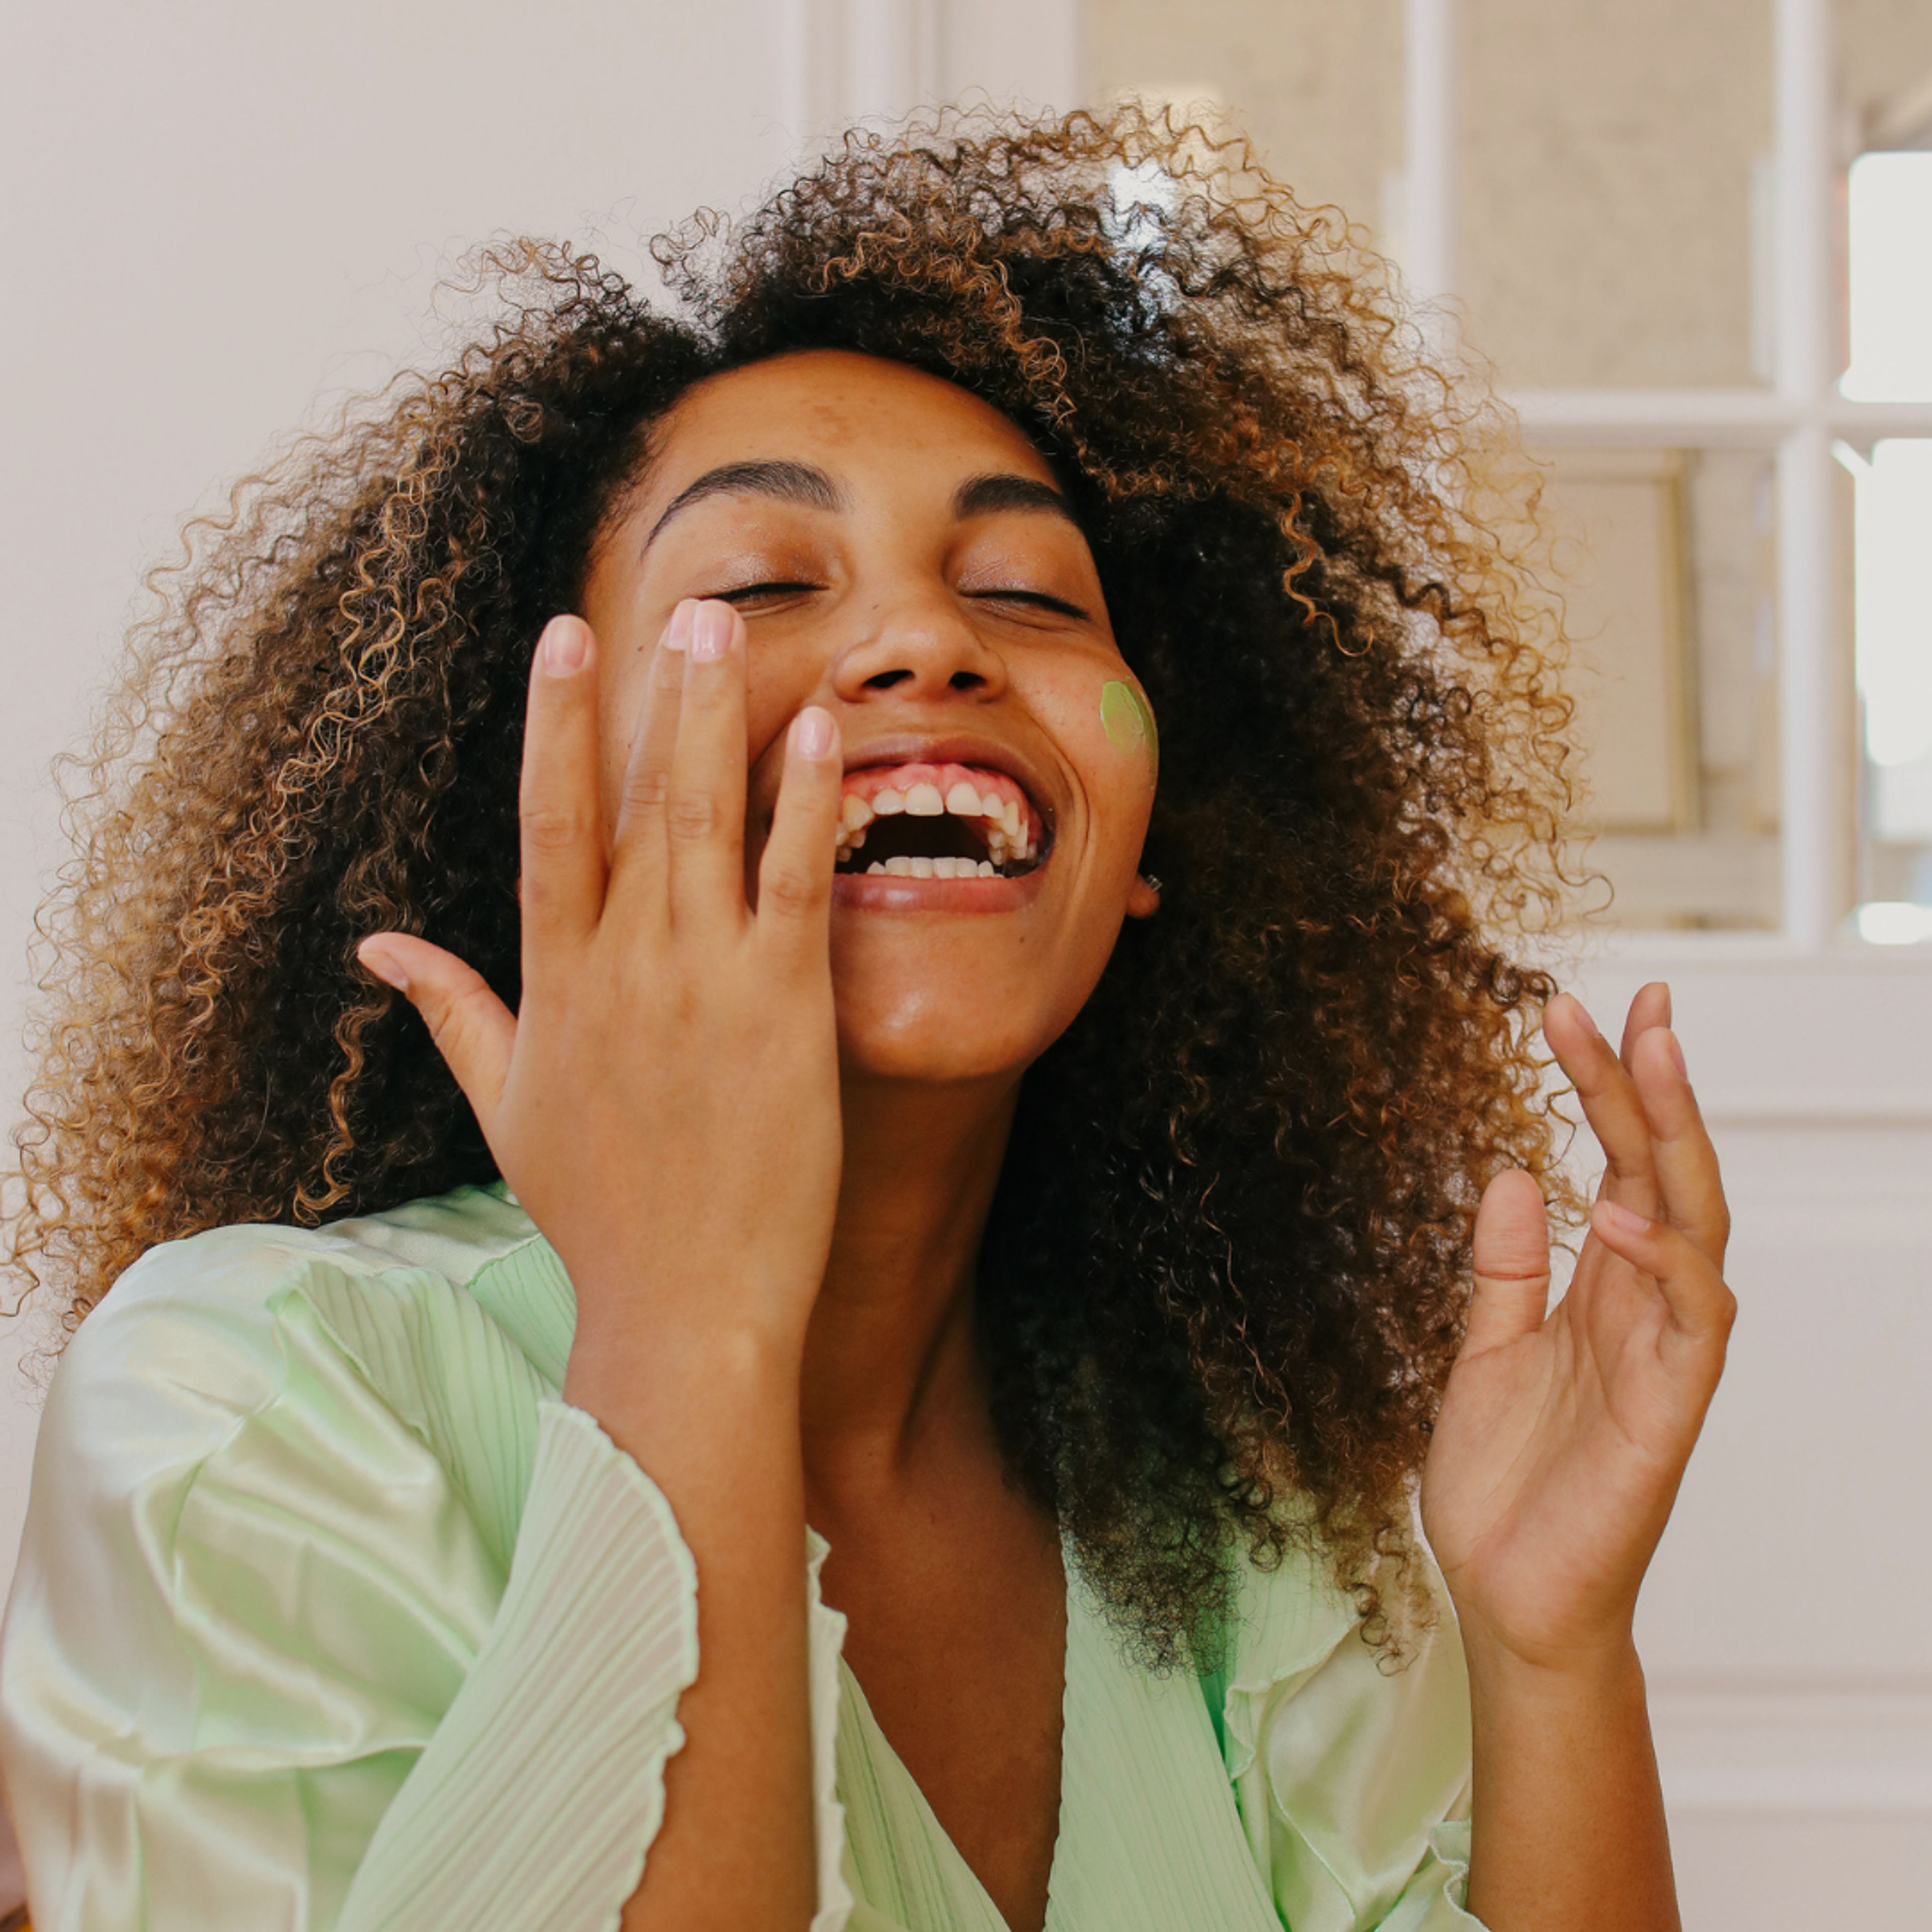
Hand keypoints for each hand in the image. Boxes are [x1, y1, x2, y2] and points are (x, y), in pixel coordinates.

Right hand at [357, 599, 846, 1388]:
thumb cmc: (598, 1216)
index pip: (548, 826)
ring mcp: (704, 983)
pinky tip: (820, 731)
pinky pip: (794, 883)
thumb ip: (451, 1012)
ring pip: (707, 821)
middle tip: (678, 601)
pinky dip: (805, 803)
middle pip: (633, 803)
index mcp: (555, 984)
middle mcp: (623, 967)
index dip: (554, 726)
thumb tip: (377, 942)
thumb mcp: (505, 1107)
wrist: (686, 1310)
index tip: (561, 639)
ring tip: (728, 628)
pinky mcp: (784, 1011)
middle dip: (651, 695)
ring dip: (718, 718)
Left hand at [1420, 983, 1734, 1671]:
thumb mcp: (1484, 1353)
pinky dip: (1664, 1263)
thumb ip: (1503, 1270)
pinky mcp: (1669, 1412)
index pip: (1619, 1167)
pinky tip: (1618, 1215)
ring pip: (1696, 1227)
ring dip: (1677, 1141)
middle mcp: (1641, 1310)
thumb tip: (1511, 1171)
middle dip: (1656, 1088)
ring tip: (1649, 1056)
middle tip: (1643, 1002)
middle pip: (1665, 1175)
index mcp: (1598, 1291)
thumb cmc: (1504, 1486)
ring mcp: (1663, 1357)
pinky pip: (1690, 1322)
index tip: (1585, 1011)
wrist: (1504, 1597)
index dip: (1612, 1090)